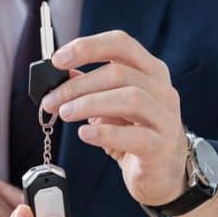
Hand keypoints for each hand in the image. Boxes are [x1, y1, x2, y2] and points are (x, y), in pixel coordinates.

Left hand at [41, 30, 188, 206]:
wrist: (162, 173)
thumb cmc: (134, 134)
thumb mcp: (110, 106)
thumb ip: (90, 88)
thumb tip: (59, 75)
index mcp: (150, 71)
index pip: (120, 44)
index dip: (87, 47)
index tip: (57, 60)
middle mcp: (162, 89)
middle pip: (119, 73)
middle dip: (78, 85)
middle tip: (51, 101)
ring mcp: (166, 118)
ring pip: (130, 99)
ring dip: (89, 104)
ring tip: (64, 114)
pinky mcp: (161, 147)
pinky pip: (135, 136)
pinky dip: (105, 133)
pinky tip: (84, 133)